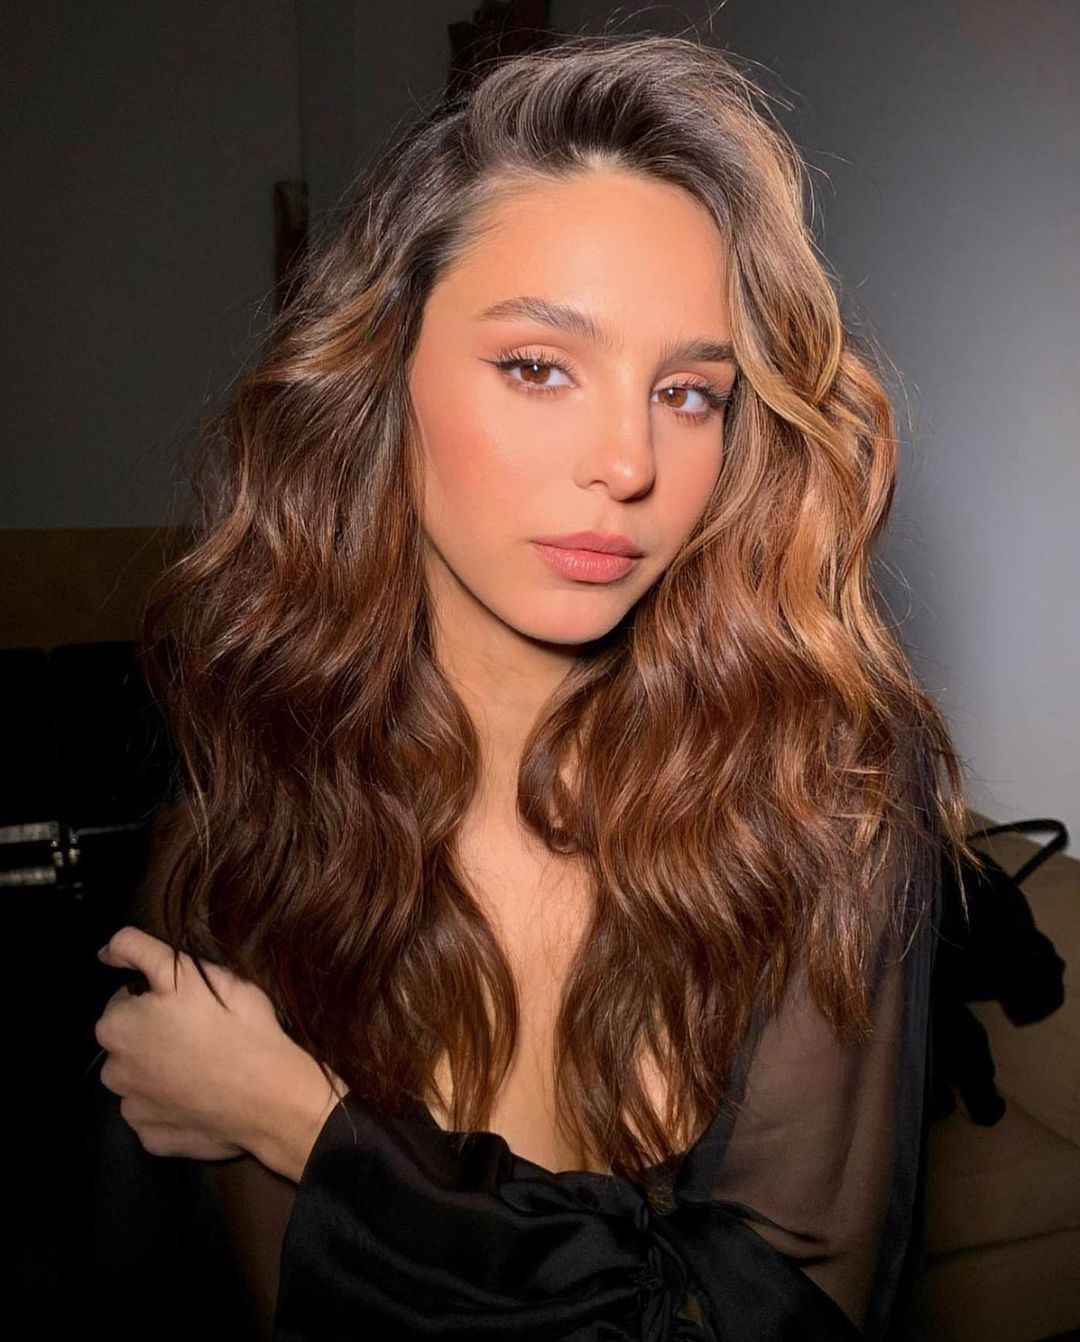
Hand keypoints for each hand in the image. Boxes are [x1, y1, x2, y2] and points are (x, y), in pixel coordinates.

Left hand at [94, 926, 344, 1167]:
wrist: (269, 1094)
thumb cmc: (231, 1024)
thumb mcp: (188, 971)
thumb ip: (140, 951)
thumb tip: (105, 951)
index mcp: (116, 1028)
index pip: (126, 1001)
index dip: (157, 996)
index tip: (190, 1003)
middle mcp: (113, 1072)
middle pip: (131, 1042)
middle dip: (156, 1034)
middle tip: (202, 1030)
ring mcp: (134, 1111)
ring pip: (142, 1080)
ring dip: (162, 1072)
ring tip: (205, 1065)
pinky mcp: (154, 1140)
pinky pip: (157, 1116)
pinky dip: (173, 1107)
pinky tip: (202, 1098)